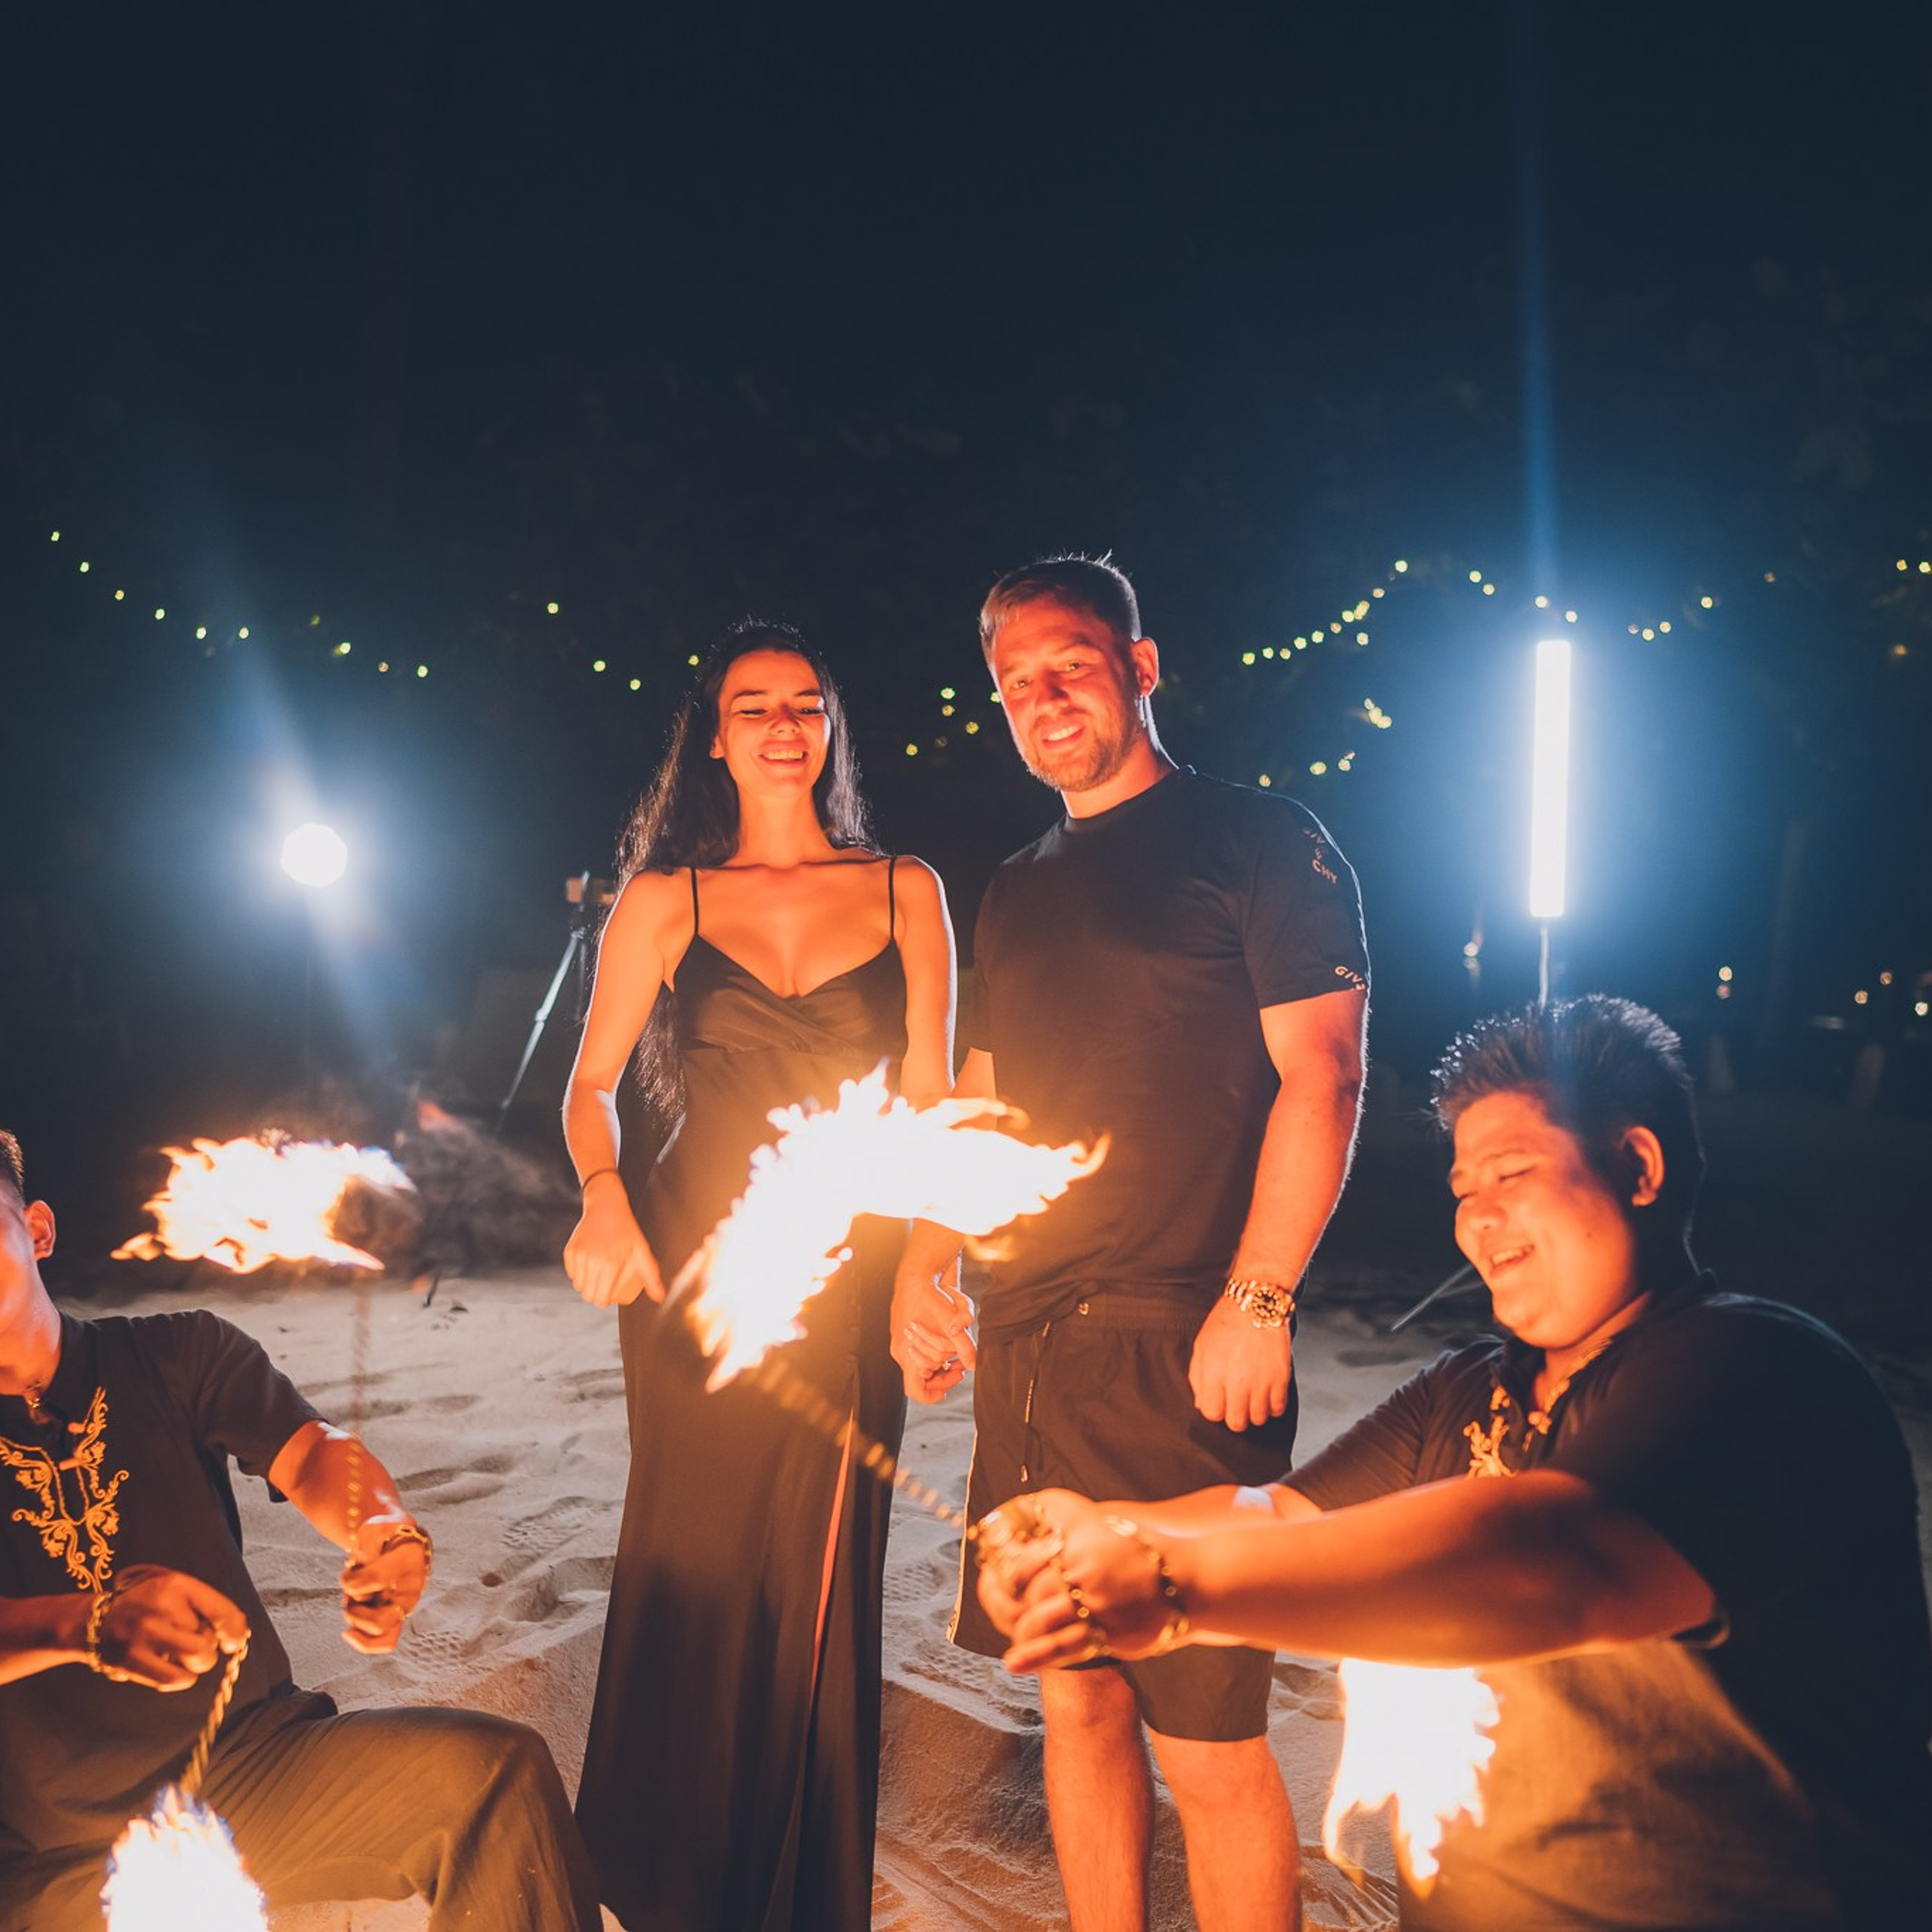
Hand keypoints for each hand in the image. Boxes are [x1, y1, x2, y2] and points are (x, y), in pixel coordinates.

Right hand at [87, 1564, 248, 1690]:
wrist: (93, 1621)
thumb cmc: (145, 1607)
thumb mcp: (174, 1590)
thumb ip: (205, 1606)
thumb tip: (237, 1635)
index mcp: (177, 1584)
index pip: (221, 1610)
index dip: (235, 1631)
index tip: (233, 1641)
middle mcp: (162, 1607)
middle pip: (209, 1640)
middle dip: (207, 1646)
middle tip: (191, 1641)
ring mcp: (145, 1633)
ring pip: (197, 1659)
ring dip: (196, 1663)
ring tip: (179, 1653)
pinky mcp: (131, 1659)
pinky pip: (175, 1679)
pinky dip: (180, 1678)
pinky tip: (170, 1667)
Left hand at [338, 1514, 431, 1653]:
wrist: (396, 1540)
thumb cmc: (384, 1534)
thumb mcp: (375, 1525)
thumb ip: (369, 1540)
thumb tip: (363, 1566)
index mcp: (412, 1558)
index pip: (376, 1580)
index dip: (351, 1581)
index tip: (349, 1568)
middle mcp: (413, 1587)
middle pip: (380, 1621)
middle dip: (354, 1610)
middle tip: (349, 1592)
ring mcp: (407, 1605)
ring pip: (381, 1636)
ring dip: (356, 1620)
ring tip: (351, 1603)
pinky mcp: (399, 1617)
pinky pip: (385, 1643)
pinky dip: (362, 1641)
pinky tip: (349, 1629)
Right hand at [564, 1187, 664, 1307]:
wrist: (606, 1207)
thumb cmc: (626, 1229)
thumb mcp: (641, 1250)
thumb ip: (651, 1275)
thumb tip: (660, 1296)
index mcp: (610, 1264)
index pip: (601, 1298)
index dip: (605, 1301)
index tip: (610, 1296)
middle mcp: (592, 1262)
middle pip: (588, 1295)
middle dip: (596, 1296)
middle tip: (604, 1288)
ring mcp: (579, 1256)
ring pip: (578, 1286)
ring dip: (586, 1286)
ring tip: (597, 1278)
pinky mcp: (570, 1251)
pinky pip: (571, 1273)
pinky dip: (578, 1275)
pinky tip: (588, 1269)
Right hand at [889, 1261, 976, 1402]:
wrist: (915, 1277)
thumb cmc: (930, 1299)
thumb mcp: (951, 1325)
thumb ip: (964, 1347)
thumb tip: (975, 1366)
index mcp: (907, 1355)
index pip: (914, 1390)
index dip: (930, 1396)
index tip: (946, 1392)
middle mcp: (900, 1352)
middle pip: (921, 1379)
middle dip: (943, 1376)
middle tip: (960, 1368)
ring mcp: (899, 1344)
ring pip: (920, 1366)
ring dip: (939, 1364)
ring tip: (956, 1357)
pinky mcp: (902, 1336)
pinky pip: (916, 1354)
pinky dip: (932, 1354)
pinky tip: (946, 1345)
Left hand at [974, 1492, 1187, 1671]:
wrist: (1180, 1577)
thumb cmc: (1131, 1549)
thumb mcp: (1095, 1522)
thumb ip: (1057, 1520)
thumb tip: (1013, 1520)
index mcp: (1076, 1539)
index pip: (1024, 1561)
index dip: (1005, 1576)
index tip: (996, 1582)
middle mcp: (1083, 1568)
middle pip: (1030, 1593)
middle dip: (1013, 1606)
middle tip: (1007, 1613)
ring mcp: (1095, 1602)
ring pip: (1041, 1621)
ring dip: (1022, 1634)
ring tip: (1016, 1641)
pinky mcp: (1106, 1631)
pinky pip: (1061, 1647)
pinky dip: (1034, 1657)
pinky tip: (1014, 1662)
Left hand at [1188, 1294, 1292, 1430]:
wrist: (1257, 1302)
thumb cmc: (1227, 1322)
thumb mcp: (1201, 1346)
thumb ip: (1198, 1378)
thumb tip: (1202, 1403)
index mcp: (1213, 1373)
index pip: (1212, 1414)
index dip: (1216, 1410)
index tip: (1221, 1402)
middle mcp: (1237, 1381)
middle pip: (1236, 1422)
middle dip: (1235, 1416)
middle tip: (1238, 1403)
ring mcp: (1261, 1381)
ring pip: (1259, 1419)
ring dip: (1255, 1412)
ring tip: (1253, 1397)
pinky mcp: (1281, 1377)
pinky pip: (1278, 1408)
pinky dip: (1273, 1406)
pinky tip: (1268, 1393)